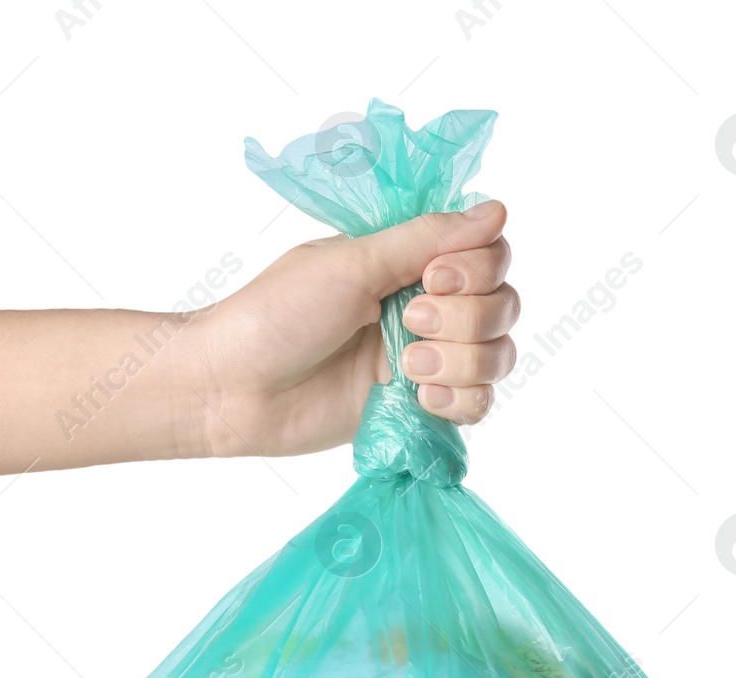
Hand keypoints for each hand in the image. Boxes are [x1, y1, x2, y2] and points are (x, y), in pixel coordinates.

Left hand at [191, 201, 517, 458]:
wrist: (233, 388)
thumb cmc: (276, 316)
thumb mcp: (352, 264)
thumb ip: (425, 238)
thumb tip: (498, 210)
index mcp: (409, 261)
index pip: (490, 253)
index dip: (478, 267)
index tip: (433, 277)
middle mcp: (425, 306)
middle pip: (502, 304)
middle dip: (465, 316)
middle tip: (406, 324)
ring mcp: (423, 360)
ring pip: (496, 355)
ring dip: (462, 360)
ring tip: (406, 367)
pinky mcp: (415, 409)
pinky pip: (476, 404)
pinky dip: (461, 399)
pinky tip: (422, 398)